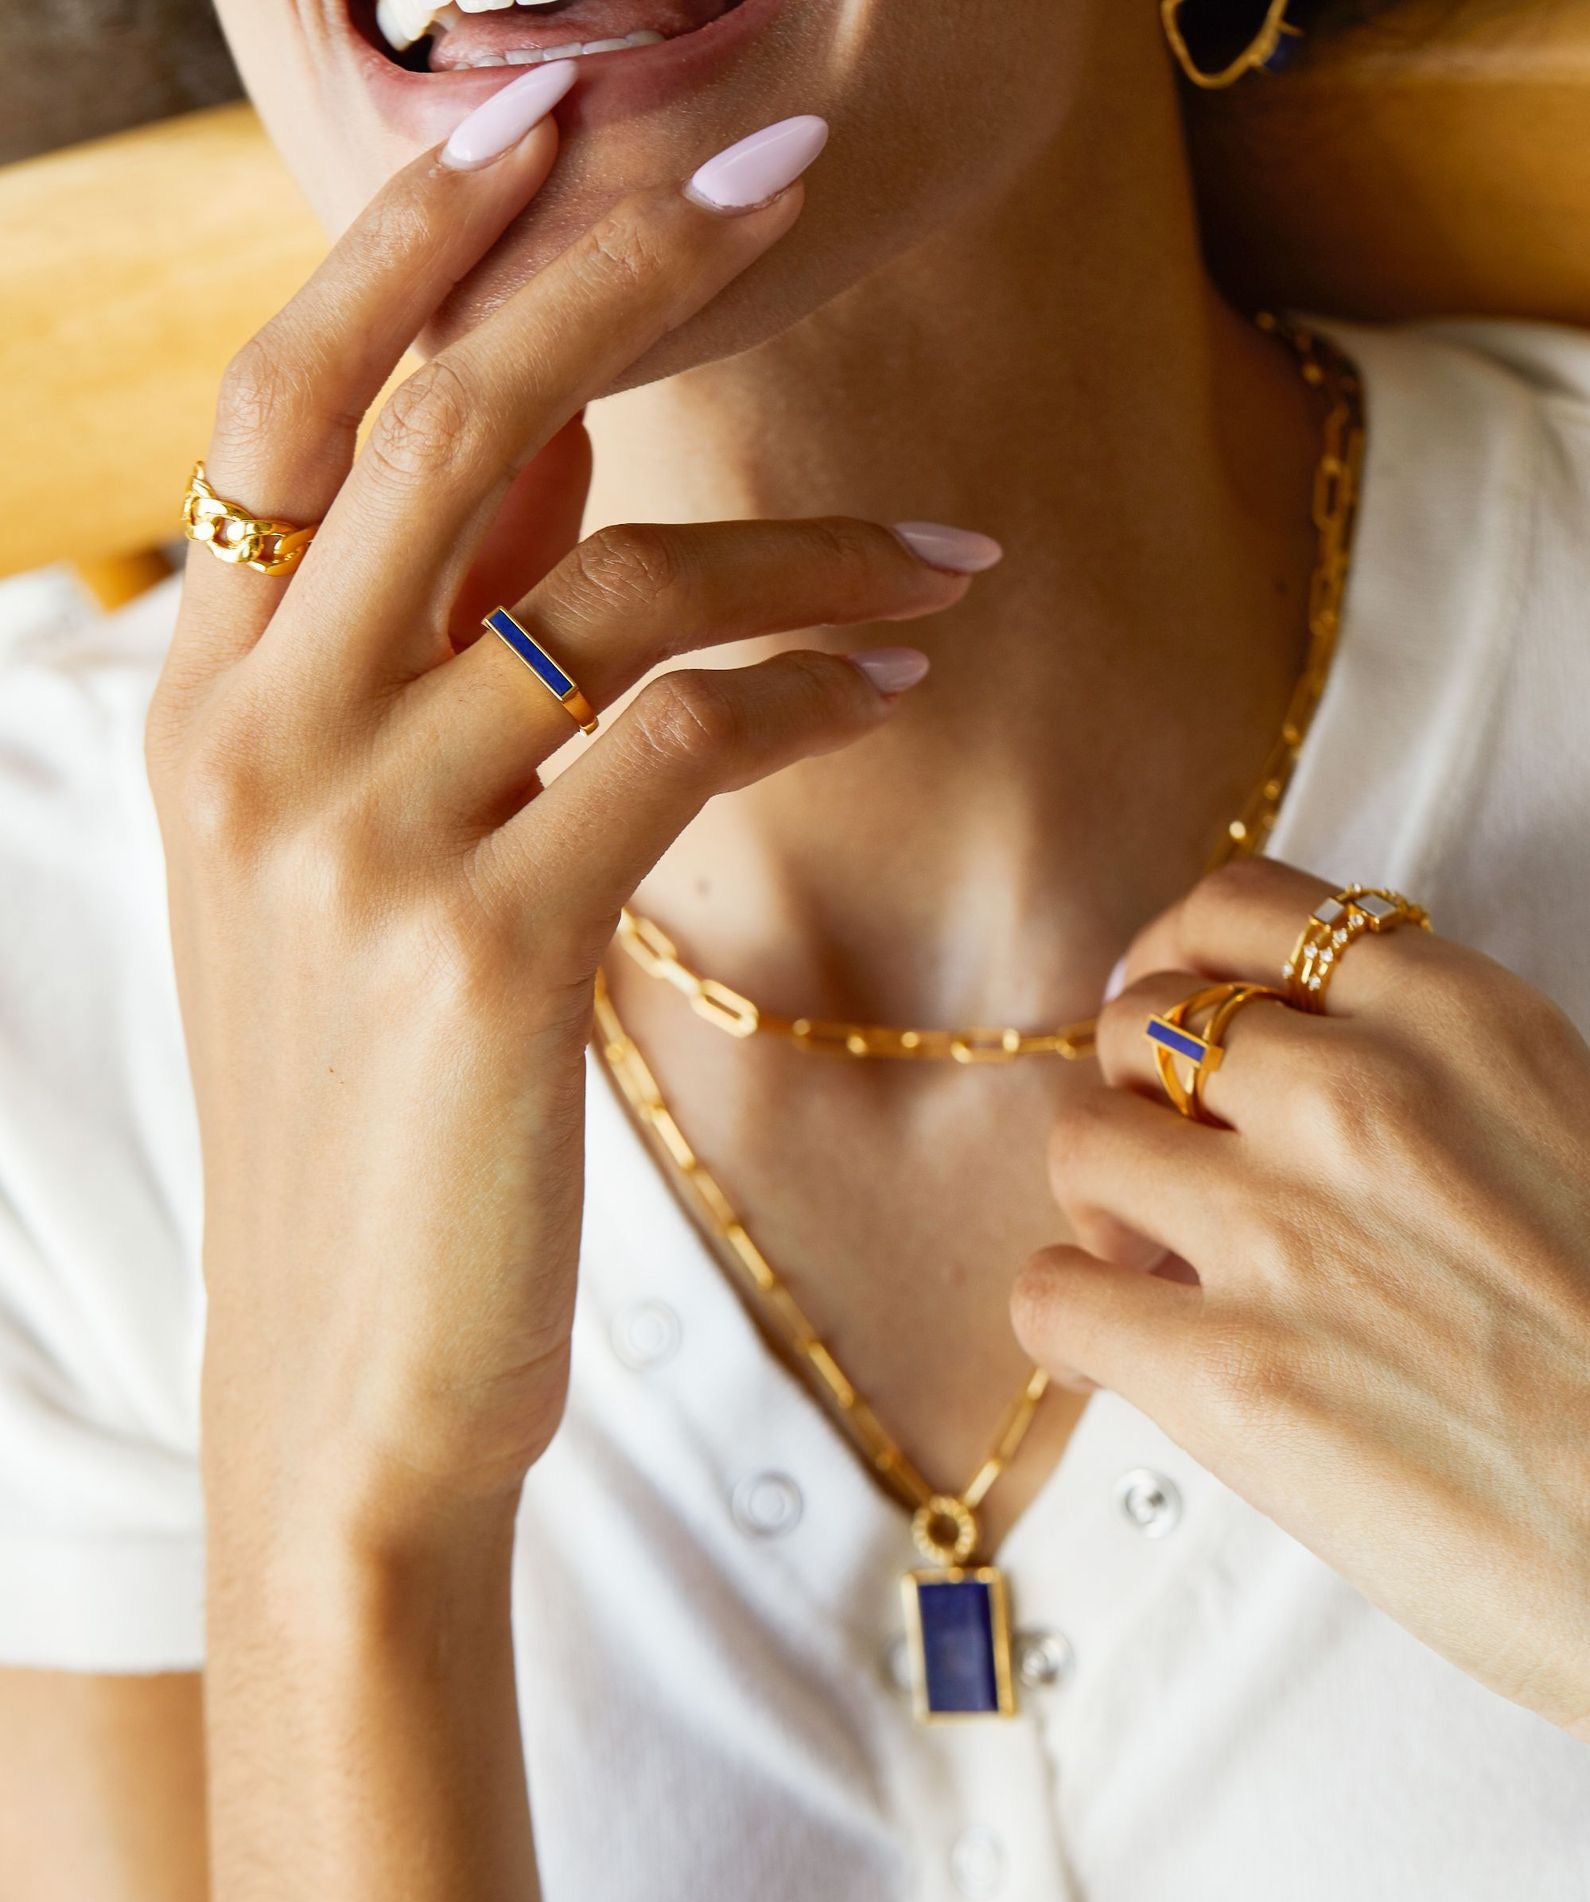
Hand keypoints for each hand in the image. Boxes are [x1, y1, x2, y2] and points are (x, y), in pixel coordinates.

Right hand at [147, 114, 980, 1553]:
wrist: (346, 1369)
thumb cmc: (372, 1112)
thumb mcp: (342, 867)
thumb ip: (415, 657)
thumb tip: (538, 464)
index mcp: (206, 697)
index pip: (299, 396)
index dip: (426, 236)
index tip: (564, 116)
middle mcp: (257, 738)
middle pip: (448, 421)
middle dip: (623, 268)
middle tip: (781, 168)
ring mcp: (363, 842)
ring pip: (610, 588)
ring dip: (808, 553)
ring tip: (947, 564)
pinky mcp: (489, 954)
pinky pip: (678, 742)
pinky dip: (803, 693)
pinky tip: (887, 689)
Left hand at [1011, 857, 1589, 1737]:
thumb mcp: (1566, 1130)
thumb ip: (1429, 1074)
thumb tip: (1281, 1060)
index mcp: (1460, 1021)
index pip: (1241, 906)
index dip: (1173, 953)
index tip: (1163, 1004)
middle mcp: (1360, 1096)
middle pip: (1139, 1022)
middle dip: (1139, 1092)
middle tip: (1174, 1164)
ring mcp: (1284, 1230)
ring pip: (1080, 1140)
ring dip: (1103, 1200)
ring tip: (1155, 1261)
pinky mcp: (1228, 1374)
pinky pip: (1050, 1295)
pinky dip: (1073, 1319)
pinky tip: (1132, 1353)